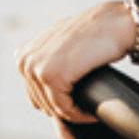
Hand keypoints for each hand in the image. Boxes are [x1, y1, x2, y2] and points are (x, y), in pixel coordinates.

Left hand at [16, 1, 138, 123]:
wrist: (115, 23)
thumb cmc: (94, 33)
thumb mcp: (61, 42)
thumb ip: (46, 57)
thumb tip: (46, 78)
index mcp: (23, 54)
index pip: (33, 94)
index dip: (56, 102)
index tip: (76, 104)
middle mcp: (25, 60)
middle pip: (41, 102)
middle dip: (65, 109)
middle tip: (85, 110)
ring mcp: (36, 67)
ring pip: (53, 107)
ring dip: (74, 113)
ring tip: (90, 113)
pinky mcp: (51, 76)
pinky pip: (64, 109)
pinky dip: (79, 115)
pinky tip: (91, 113)